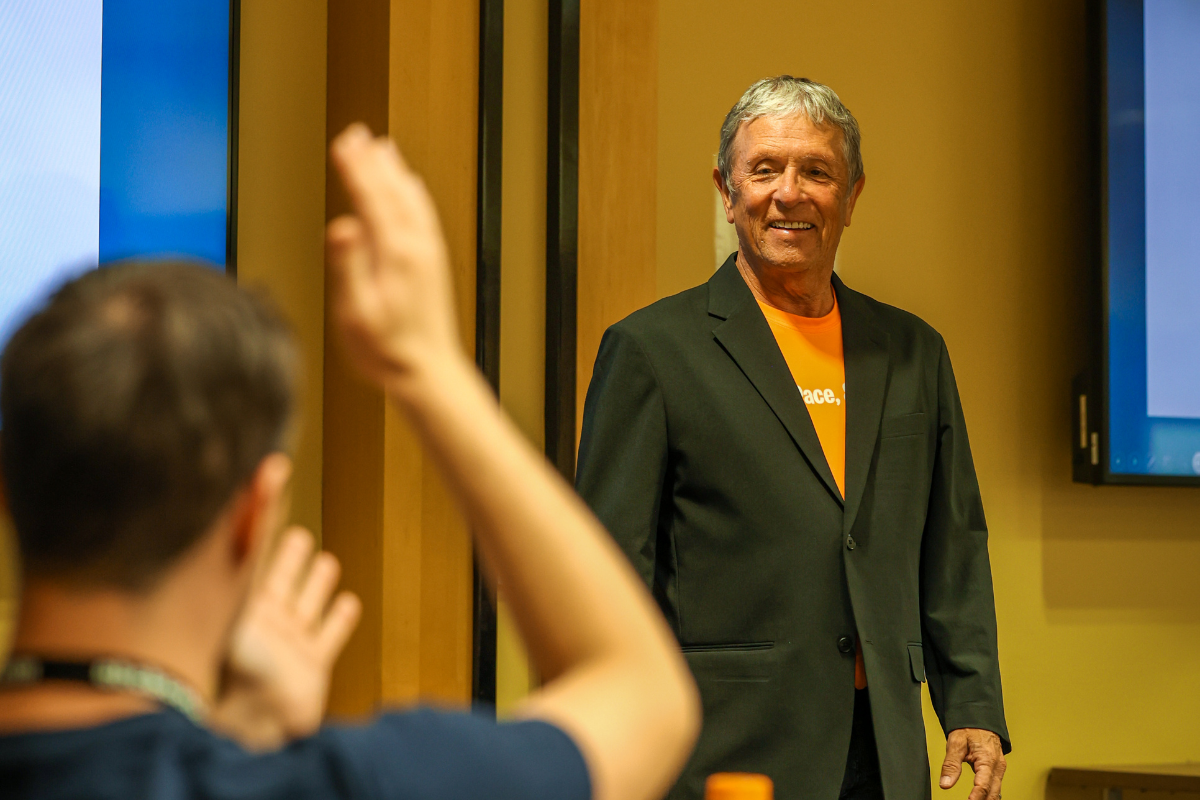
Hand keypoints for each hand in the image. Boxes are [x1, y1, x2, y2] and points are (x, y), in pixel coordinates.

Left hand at [210, 528, 360, 749]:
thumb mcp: (243, 607)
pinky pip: (330, 635)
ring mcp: (291, 644)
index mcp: (243, 608)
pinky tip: (350, 602)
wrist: (257, 723)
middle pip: (282, 582)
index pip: (255, 561)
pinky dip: (340, 619)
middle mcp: (267, 624)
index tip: (268, 509)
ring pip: (308, 605)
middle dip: (288, 559)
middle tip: (298, 536)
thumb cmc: (241, 667)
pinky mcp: (314, 665)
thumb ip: (252, 560)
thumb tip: (250, 509)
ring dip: (317, 585)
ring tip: (326, 563)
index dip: (262, 533)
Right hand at [326, 123, 461, 399]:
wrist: (428, 372)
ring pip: (411, 198)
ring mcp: (429, 253)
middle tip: (355, 132)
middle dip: (372, 160)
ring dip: (395, 170)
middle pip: (392, 190)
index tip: (342, 142)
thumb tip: (342, 226)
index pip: (371, 198)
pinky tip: (409, 187)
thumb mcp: (355, 312)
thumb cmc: (387, 350)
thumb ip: (349, 265)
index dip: (355, 168)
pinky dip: (413, 192)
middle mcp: (417, 247)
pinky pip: (423, 215)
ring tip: (382, 146)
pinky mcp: (434, 262)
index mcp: (396, 254)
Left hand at [940, 728, 1005, 799]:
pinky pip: (996, 785)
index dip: (976, 796)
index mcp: (987, 759)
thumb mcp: (956, 743)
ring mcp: (999, 768)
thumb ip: (951, 764)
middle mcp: (997, 766)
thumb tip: (945, 783)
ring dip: (987, 799)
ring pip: (996, 791)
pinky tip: (982, 799)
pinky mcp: (998, 769)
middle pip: (992, 791)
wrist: (980, 719)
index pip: (983, 784)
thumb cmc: (969, 729)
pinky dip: (989, 794)